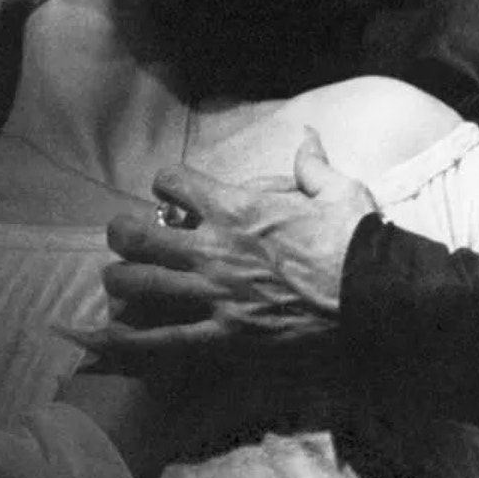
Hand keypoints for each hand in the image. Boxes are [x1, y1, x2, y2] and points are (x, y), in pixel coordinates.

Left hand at [83, 131, 375, 365]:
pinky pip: (165, 340)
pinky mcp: (225, 336)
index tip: (172, 192)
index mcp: (237, 208)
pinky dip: (130, 342)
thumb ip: (312, 165)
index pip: (174, 182)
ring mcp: (215, 294)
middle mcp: (214, 249)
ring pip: (140, 285)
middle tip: (123, 237)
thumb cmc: (358, 240)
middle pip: (138, 236)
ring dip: (120, 281)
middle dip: (123, 233)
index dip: (167, 183)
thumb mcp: (340, 190)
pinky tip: (103, 339)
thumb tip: (307, 136)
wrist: (376, 297)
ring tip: (116, 281)